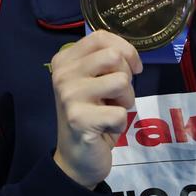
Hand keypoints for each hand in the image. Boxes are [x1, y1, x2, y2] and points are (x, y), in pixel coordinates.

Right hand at [51, 30, 141, 187]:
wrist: (76, 158)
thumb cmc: (92, 115)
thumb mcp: (95, 81)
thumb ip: (105, 62)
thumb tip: (129, 53)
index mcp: (65, 60)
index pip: (101, 37)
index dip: (126, 50)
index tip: (132, 67)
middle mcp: (62, 74)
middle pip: (114, 56)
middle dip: (127, 77)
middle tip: (117, 95)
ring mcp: (69, 96)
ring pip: (121, 81)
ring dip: (126, 100)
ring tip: (111, 111)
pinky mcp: (79, 119)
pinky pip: (121, 112)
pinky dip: (121, 123)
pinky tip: (105, 128)